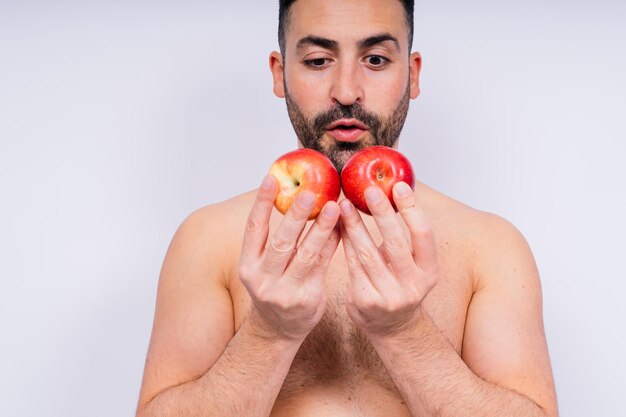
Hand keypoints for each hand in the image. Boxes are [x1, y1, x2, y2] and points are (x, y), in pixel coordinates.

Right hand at [238, 175, 340, 341]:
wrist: (277, 330)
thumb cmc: (273, 287)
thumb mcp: (262, 267)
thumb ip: (273, 239)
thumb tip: (292, 196)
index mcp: (247, 265)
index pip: (254, 229)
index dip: (261, 203)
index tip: (271, 178)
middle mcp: (263, 279)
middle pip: (282, 241)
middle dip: (296, 215)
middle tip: (311, 192)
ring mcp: (286, 291)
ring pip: (307, 254)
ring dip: (321, 228)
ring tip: (334, 206)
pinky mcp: (308, 298)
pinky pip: (323, 265)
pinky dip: (332, 244)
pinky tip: (342, 227)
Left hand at [339, 182, 437, 337]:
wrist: (391, 326)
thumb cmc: (400, 283)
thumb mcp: (414, 265)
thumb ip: (405, 236)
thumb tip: (391, 191)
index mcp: (430, 272)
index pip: (424, 235)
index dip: (412, 209)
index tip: (398, 186)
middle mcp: (413, 286)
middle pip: (396, 243)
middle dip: (382, 213)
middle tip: (369, 189)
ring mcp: (389, 297)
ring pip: (368, 254)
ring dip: (355, 225)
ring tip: (345, 203)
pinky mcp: (365, 301)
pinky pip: (352, 265)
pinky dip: (345, 243)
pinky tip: (338, 226)